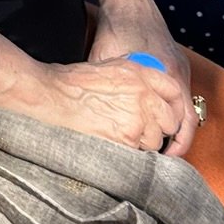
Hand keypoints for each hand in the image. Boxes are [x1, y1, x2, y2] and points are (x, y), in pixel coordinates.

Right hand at [12, 52, 194, 157]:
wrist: (49, 96)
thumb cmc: (70, 83)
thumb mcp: (108, 68)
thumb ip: (133, 79)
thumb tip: (147, 94)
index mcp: (139, 73)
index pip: (174, 91)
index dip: (173, 107)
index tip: (168, 117)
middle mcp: (143, 94)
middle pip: (170, 121)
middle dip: (158, 129)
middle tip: (140, 132)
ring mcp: (137, 118)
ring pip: (154, 142)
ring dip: (141, 144)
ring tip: (116, 137)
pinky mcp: (126, 139)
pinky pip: (138, 154)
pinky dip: (127, 154)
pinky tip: (109, 144)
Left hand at [89, 0, 195, 158]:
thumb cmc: (116, 30)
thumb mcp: (108, 66)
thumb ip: (110, 95)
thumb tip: (98, 124)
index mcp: (169, 80)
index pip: (184, 125)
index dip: (176, 146)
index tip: (165, 162)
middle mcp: (180, 74)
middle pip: (188, 118)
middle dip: (177, 139)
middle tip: (162, 158)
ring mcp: (179, 65)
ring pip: (182, 104)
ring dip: (172, 122)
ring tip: (158, 141)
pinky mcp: (174, 58)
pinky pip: (177, 90)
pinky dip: (169, 105)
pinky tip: (154, 113)